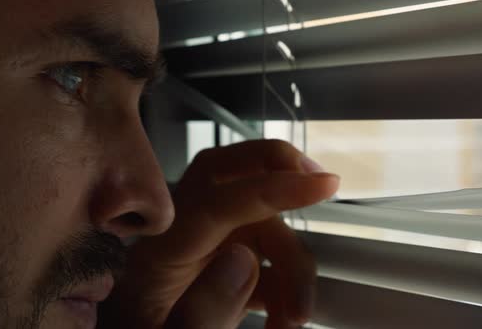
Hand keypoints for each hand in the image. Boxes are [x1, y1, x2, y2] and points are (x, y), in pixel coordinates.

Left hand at [101, 140, 338, 327]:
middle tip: (320, 184)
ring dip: (292, 261)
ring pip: (260, 220)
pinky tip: (283, 314)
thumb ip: (202, 311)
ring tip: (293, 317)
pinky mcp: (220, 262)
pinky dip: (285, 278)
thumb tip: (244, 260)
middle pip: (228, 171)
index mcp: (160, 254)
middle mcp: (182, 237)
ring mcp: (203, 247)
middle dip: (279, 168)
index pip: (219, 203)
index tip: (321, 185)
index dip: (273, 188)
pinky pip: (264, 251)